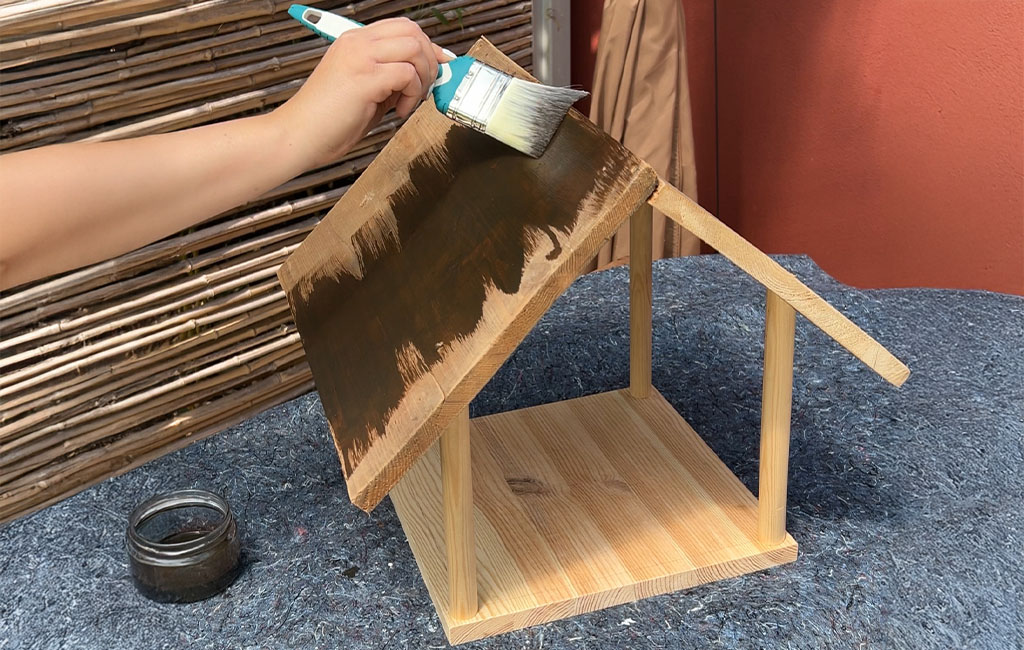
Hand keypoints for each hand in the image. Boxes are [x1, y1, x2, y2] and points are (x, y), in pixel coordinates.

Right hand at [271, 18, 450, 169]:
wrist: (298, 135)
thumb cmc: (326, 120)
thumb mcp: (364, 90)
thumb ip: (390, 79)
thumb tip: (421, 78)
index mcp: (354, 42)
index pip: (401, 27)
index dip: (426, 45)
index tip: (438, 65)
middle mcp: (357, 43)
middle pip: (413, 31)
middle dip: (430, 60)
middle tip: (426, 86)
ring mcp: (360, 57)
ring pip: (414, 48)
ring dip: (423, 77)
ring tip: (410, 100)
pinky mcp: (364, 77)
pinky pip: (407, 75)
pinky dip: (412, 95)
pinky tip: (398, 111)